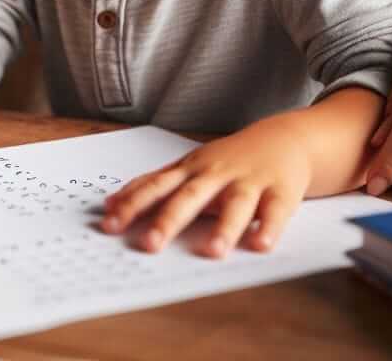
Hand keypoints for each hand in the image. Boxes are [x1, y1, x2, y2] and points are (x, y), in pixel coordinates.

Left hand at [101, 119, 310, 257]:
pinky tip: (260, 245)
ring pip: (235, 204)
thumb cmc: (228, 159)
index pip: (156, 187)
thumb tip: (110, 204)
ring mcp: (248, 181)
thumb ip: (154, 185)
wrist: (283, 138)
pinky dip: (269, 228)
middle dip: (169, 220)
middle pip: (189, 196)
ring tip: (213, 252)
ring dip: (224, 227)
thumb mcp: (189, 166)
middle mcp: (216, 174)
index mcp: (190, 170)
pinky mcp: (280, 191)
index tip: (108, 224)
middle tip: (149, 245)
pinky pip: (275, 211)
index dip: (132, 205)